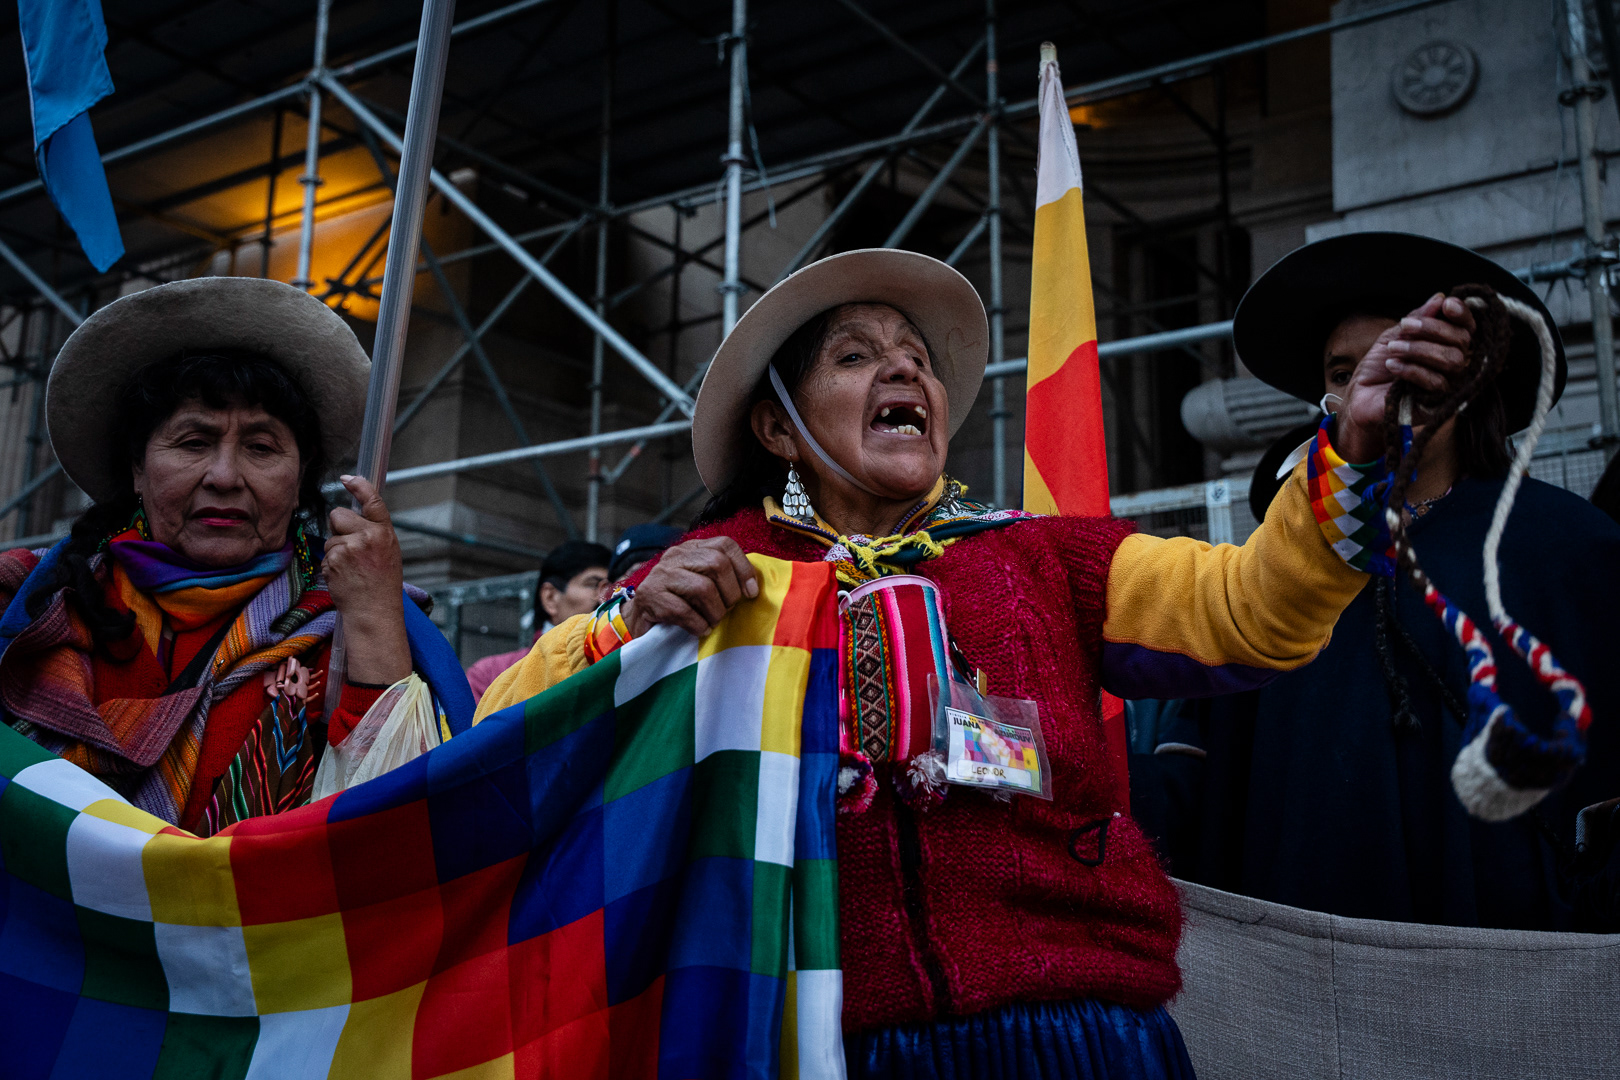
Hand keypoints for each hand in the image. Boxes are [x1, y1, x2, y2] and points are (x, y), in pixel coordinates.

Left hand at [324, 474, 409, 684]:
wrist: (375, 612)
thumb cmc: (382, 585)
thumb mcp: (387, 553)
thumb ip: (373, 533)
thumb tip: (352, 517)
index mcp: (385, 533)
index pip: (372, 501)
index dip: (359, 486)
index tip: (348, 478)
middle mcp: (369, 536)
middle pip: (339, 515)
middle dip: (338, 528)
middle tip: (349, 549)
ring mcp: (350, 548)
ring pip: (330, 538)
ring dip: (335, 552)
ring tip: (350, 569)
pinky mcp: (334, 560)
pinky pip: (325, 554)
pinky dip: (330, 565)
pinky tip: (343, 577)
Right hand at [620, 537, 758, 637]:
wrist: (639, 620)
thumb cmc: (679, 603)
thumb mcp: (701, 583)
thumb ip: (721, 578)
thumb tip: (752, 587)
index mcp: (692, 548)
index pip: (725, 544)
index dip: (744, 568)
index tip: (751, 593)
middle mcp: (675, 555)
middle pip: (717, 563)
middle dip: (730, 593)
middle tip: (727, 610)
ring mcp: (661, 574)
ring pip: (702, 588)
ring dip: (715, 612)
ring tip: (713, 622)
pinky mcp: (650, 595)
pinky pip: (684, 611)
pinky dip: (698, 625)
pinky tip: (700, 630)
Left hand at [1335, 293, 1476, 461]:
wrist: (1360, 396)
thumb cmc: (1379, 366)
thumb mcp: (1394, 335)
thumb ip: (1417, 318)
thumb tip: (1439, 299)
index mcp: (1446, 345)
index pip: (1468, 327)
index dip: (1463, 314)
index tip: (1446, 305)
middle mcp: (1454, 363)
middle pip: (1462, 341)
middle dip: (1432, 328)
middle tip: (1404, 326)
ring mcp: (1449, 384)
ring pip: (1451, 359)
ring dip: (1418, 349)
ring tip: (1393, 348)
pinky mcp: (1439, 403)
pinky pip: (1436, 381)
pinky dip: (1411, 369)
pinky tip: (1392, 366)